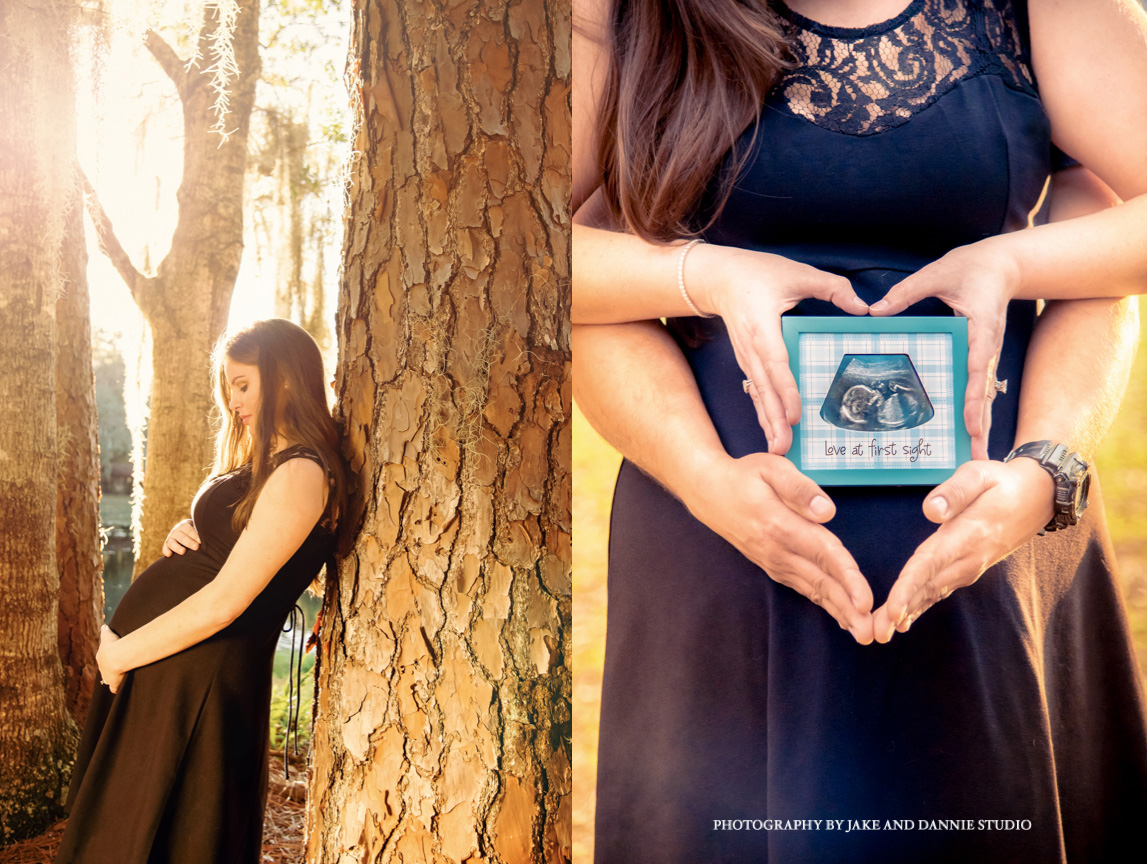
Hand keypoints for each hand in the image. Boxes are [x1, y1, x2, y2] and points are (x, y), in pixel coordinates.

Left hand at [97, 625, 125, 693]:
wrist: (116, 656)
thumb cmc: (114, 644)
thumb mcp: (108, 635)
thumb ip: (105, 630)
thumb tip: (103, 625)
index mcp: (101, 656)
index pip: (103, 658)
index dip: (108, 657)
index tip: (113, 657)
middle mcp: (102, 667)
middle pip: (105, 668)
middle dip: (109, 668)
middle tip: (116, 666)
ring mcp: (107, 676)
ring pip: (107, 678)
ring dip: (111, 678)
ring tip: (117, 677)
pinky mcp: (114, 682)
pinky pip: (113, 688)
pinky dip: (115, 688)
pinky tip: (117, 689)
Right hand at [163, 518, 200, 555]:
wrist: (185, 533)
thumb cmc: (195, 531)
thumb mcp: (197, 528)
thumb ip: (201, 531)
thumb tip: (212, 536)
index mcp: (184, 525)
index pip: (189, 530)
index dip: (195, 535)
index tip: (201, 541)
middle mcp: (176, 530)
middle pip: (182, 537)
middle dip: (189, 542)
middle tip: (196, 547)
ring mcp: (170, 538)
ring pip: (172, 542)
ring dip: (177, 547)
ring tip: (183, 552)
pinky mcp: (166, 545)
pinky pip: (165, 548)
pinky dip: (166, 551)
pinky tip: (169, 555)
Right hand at [687, 452, 874, 642]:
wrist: (709, 492)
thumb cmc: (744, 476)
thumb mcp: (771, 469)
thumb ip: (800, 489)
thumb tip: (828, 512)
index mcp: (781, 526)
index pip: (823, 555)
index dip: (848, 578)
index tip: (867, 601)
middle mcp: (777, 551)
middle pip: (821, 582)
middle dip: (848, 609)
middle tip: (873, 634)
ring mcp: (774, 562)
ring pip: (813, 590)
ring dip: (839, 612)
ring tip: (862, 633)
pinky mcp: (772, 566)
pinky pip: (803, 587)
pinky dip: (823, 603)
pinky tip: (841, 615)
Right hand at [695, 245, 868, 454]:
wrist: (718, 278)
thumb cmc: (756, 274)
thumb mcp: (797, 273)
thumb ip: (832, 288)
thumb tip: (863, 307)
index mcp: (763, 327)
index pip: (776, 364)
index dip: (786, 391)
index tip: (796, 415)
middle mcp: (751, 348)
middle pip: (764, 390)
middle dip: (774, 420)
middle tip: (783, 447)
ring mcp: (747, 357)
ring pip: (758, 395)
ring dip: (768, 423)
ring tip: (778, 449)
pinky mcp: (747, 362)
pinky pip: (756, 391)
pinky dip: (763, 412)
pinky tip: (771, 430)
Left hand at [869, 238, 1020, 459]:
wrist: (1004, 263)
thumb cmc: (975, 267)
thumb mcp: (938, 273)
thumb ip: (907, 292)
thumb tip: (875, 310)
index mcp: (981, 329)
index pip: (977, 369)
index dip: (973, 398)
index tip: (971, 424)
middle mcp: (987, 347)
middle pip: (984, 392)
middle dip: (982, 426)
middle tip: (980, 458)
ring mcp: (985, 353)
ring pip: (983, 393)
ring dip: (980, 423)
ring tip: (978, 454)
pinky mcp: (980, 354)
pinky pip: (976, 384)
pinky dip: (974, 407)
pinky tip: (968, 429)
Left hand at [872, 458, 1054, 642]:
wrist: (1037, 496)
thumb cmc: (1002, 482)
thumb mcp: (980, 474)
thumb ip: (954, 491)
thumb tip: (930, 511)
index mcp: (967, 535)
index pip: (931, 564)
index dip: (909, 587)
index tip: (892, 608)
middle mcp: (968, 558)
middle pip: (927, 586)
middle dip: (901, 610)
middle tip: (876, 634)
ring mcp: (969, 567)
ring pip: (933, 593)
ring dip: (907, 613)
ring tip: (882, 633)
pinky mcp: (967, 568)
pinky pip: (940, 590)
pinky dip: (920, 606)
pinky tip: (902, 621)